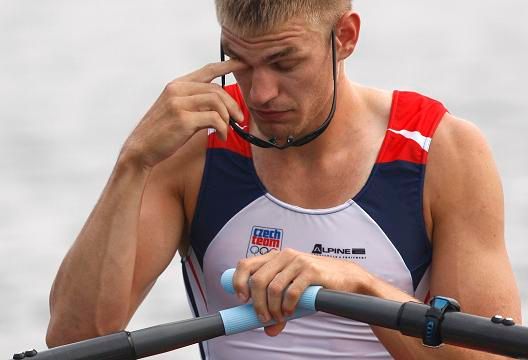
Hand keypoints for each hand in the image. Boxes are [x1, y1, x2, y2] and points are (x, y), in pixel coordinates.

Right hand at [120, 60, 247, 168]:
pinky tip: (221, 136)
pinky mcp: (183, 118)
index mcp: (177, 85)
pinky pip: (214, 118)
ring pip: (217, 101)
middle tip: (240, 119)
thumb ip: (197, 105)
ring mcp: (179, 103)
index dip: (228, 65)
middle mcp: (177, 89)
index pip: (207, 70)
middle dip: (233, 105)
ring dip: (228, 117)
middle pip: (217, 89)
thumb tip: (221, 109)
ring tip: (228, 130)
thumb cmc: (161, 133)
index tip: (243, 63)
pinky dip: (223, 128)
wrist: (141, 149)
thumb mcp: (178, 111)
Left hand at [232, 248, 372, 335]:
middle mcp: (284, 256)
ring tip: (278, 317)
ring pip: (273, 287)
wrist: (347, 278)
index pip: (246, 264)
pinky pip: (291, 292)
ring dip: (272, 308)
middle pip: (258, 280)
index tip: (242, 300)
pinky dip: (287, 306)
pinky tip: (290, 312)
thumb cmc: (316, 283)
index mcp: (275, 257)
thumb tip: (269, 330)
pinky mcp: (311, 271)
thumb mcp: (293, 291)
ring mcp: (298, 261)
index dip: (239, 282)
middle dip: (257, 304)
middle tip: (263, 317)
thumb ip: (279, 307)